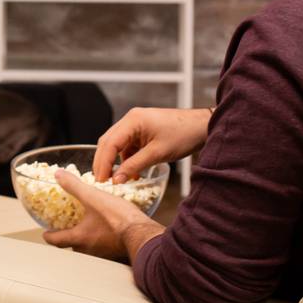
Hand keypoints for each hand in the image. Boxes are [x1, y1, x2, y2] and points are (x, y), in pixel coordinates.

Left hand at [42, 170, 162, 262]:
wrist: (144, 234)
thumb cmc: (119, 219)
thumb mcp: (94, 197)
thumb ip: (75, 186)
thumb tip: (59, 175)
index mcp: (80, 238)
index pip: (56, 241)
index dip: (49, 235)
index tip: (46, 232)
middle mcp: (89, 250)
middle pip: (72, 246)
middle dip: (68, 236)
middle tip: (67, 226)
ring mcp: (104, 254)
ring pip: (88, 248)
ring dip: (86, 238)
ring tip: (89, 225)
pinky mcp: (117, 252)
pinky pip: (104, 247)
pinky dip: (101, 239)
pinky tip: (108, 229)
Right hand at [92, 106, 210, 182]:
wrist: (201, 126)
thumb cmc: (183, 135)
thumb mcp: (157, 154)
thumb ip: (134, 166)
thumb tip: (116, 180)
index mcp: (132, 120)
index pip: (109, 143)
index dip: (103, 164)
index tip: (101, 181)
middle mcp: (130, 120)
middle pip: (108, 142)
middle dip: (104, 163)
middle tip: (102, 182)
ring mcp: (135, 124)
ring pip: (116, 145)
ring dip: (115, 162)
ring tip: (117, 180)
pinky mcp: (141, 131)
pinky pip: (127, 146)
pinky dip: (126, 159)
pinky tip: (131, 172)